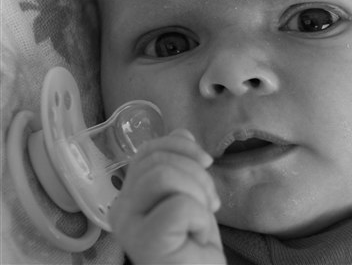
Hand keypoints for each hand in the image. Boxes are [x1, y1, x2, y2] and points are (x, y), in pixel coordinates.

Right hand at [109, 129, 224, 263]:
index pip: (149, 149)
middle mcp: (120, 207)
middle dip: (197, 175)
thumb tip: (180, 131)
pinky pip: (179, 205)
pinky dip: (199, 218)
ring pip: (164, 176)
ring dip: (198, 194)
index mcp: (129, 193)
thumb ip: (180, 163)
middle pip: (159, 160)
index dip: (183, 147)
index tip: (207, 164)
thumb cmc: (194, 242)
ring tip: (200, 220)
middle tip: (208, 204)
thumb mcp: (191, 193)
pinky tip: (194, 237)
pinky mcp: (141, 240)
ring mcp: (127, 224)